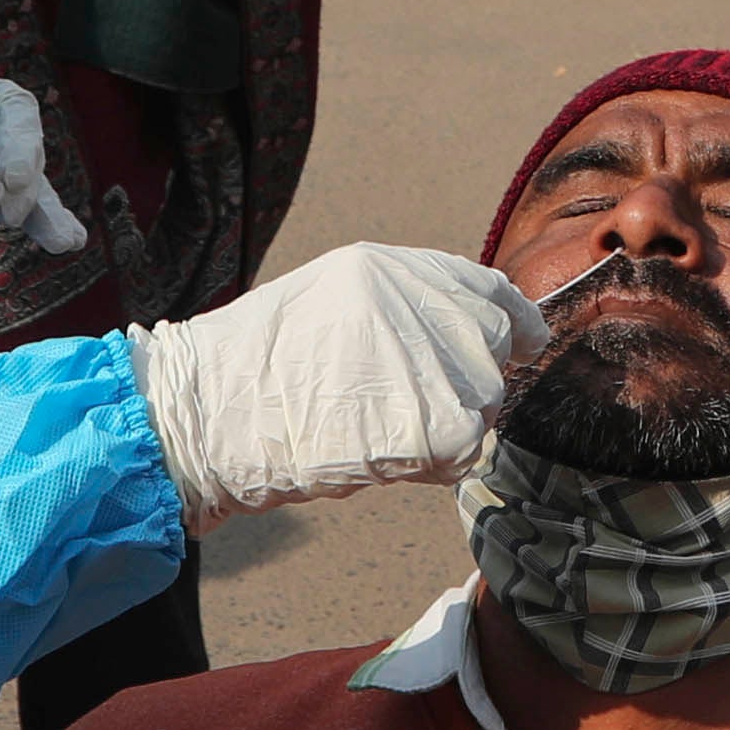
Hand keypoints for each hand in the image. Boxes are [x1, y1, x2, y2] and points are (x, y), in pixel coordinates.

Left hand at [0, 66, 89, 251]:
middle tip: (9, 217)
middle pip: (22, 148)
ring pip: (17, 183)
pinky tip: (54, 243)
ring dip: (39, 210)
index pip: (11, 112)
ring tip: (65, 242)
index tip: (9, 186)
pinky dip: (22, 224)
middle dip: (26, 182)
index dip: (21, 147)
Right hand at [125, 242, 553, 527]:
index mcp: (386, 268)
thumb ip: (394, 310)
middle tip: (410, 408)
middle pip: (488, 346)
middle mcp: (415, 302)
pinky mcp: (434, 421)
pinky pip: (467, 448)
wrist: (204, 418)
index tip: (525, 341)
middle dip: (467, 381)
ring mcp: (428, 359)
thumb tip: (460, 335)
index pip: (483, 287)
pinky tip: (383, 455)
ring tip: (377, 429)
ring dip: (447, 425)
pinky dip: (435, 462)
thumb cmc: (247, 375)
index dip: (511, 319)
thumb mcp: (325, 305)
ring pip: (482, 401)